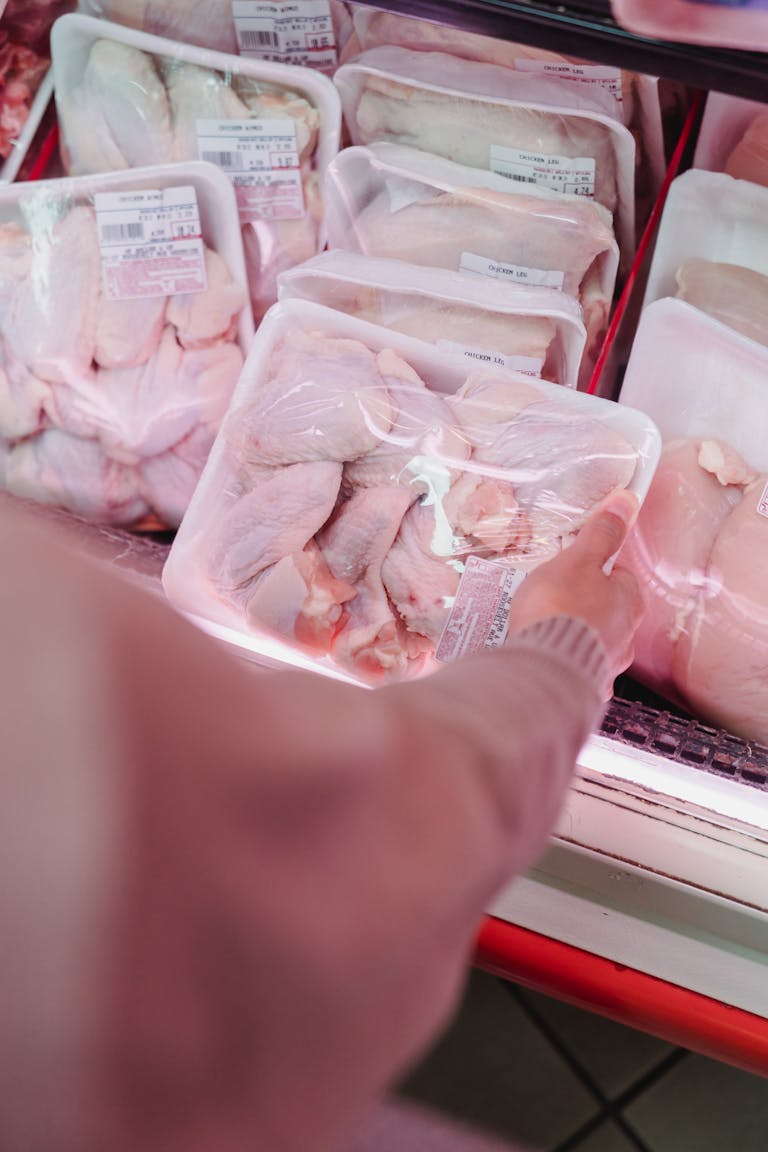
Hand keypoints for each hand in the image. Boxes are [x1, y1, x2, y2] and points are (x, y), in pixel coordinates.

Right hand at [506, 489, 644, 683]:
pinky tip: (544, 653)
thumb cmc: (560, 611)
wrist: (541, 668)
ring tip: (542, 626)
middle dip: (584, 603)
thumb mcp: (578, 560)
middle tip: (553, 595)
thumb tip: (627, 502)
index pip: (620, 577)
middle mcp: (625, 635)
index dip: (596, 568)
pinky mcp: (584, 684)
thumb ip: (601, 533)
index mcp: (628, 601)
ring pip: (593, 640)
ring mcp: (606, 663)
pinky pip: (576, 666)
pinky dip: (563, 659)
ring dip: (574, 633)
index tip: (574, 565)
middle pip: (607, 610)